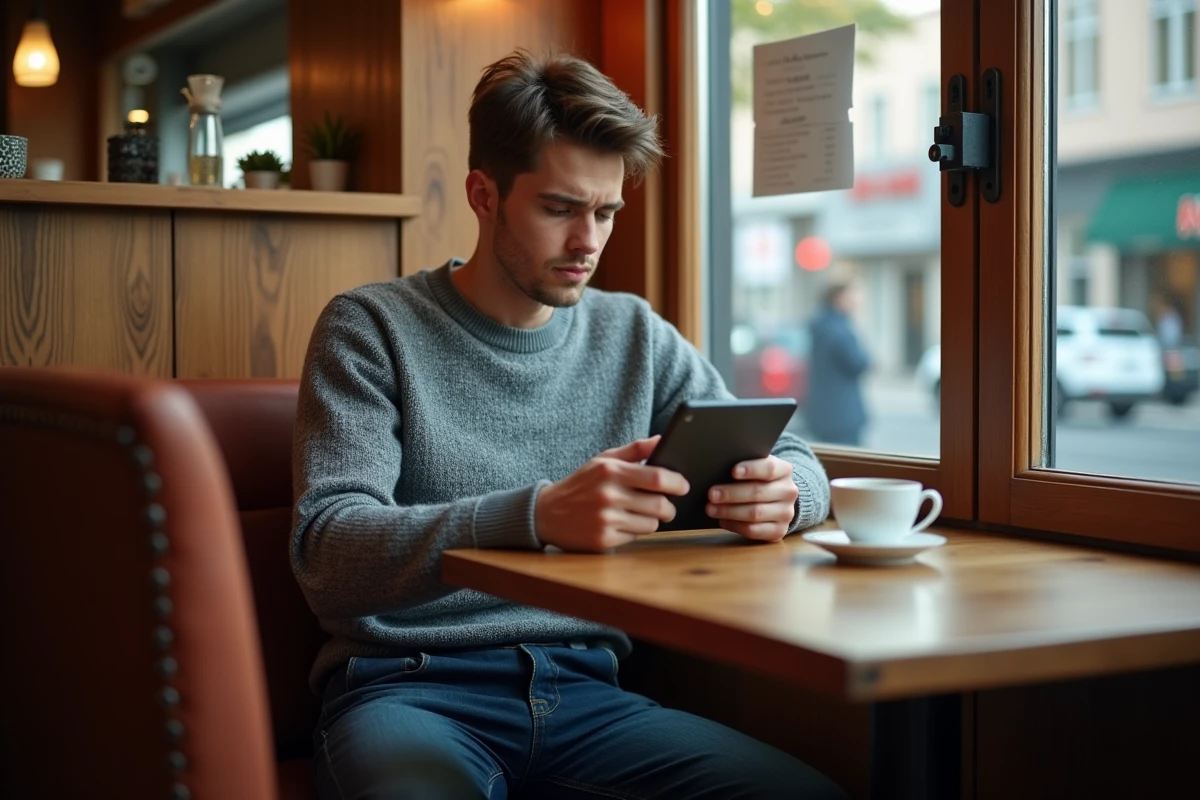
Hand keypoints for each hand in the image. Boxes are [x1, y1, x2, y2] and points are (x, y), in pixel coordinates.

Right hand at [535, 436, 689, 552]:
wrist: (546, 513)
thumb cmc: (581, 484)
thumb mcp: (603, 460)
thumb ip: (635, 450)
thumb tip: (663, 439)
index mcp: (610, 471)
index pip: (657, 478)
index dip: (677, 483)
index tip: (684, 485)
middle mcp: (608, 495)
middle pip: (660, 505)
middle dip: (669, 507)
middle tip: (666, 506)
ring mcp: (605, 520)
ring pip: (651, 524)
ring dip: (652, 520)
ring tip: (639, 513)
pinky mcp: (603, 540)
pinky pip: (635, 537)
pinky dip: (634, 531)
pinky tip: (621, 524)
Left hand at [705, 455, 797, 542]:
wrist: (776, 499)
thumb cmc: (757, 479)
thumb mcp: (755, 466)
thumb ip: (743, 465)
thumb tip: (717, 467)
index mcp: (784, 470)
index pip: (769, 468)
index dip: (751, 469)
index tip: (733, 471)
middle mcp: (788, 491)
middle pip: (758, 492)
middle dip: (732, 493)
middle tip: (711, 494)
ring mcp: (786, 513)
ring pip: (755, 513)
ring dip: (729, 511)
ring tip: (710, 508)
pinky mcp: (779, 531)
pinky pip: (754, 530)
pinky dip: (735, 526)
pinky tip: (722, 521)